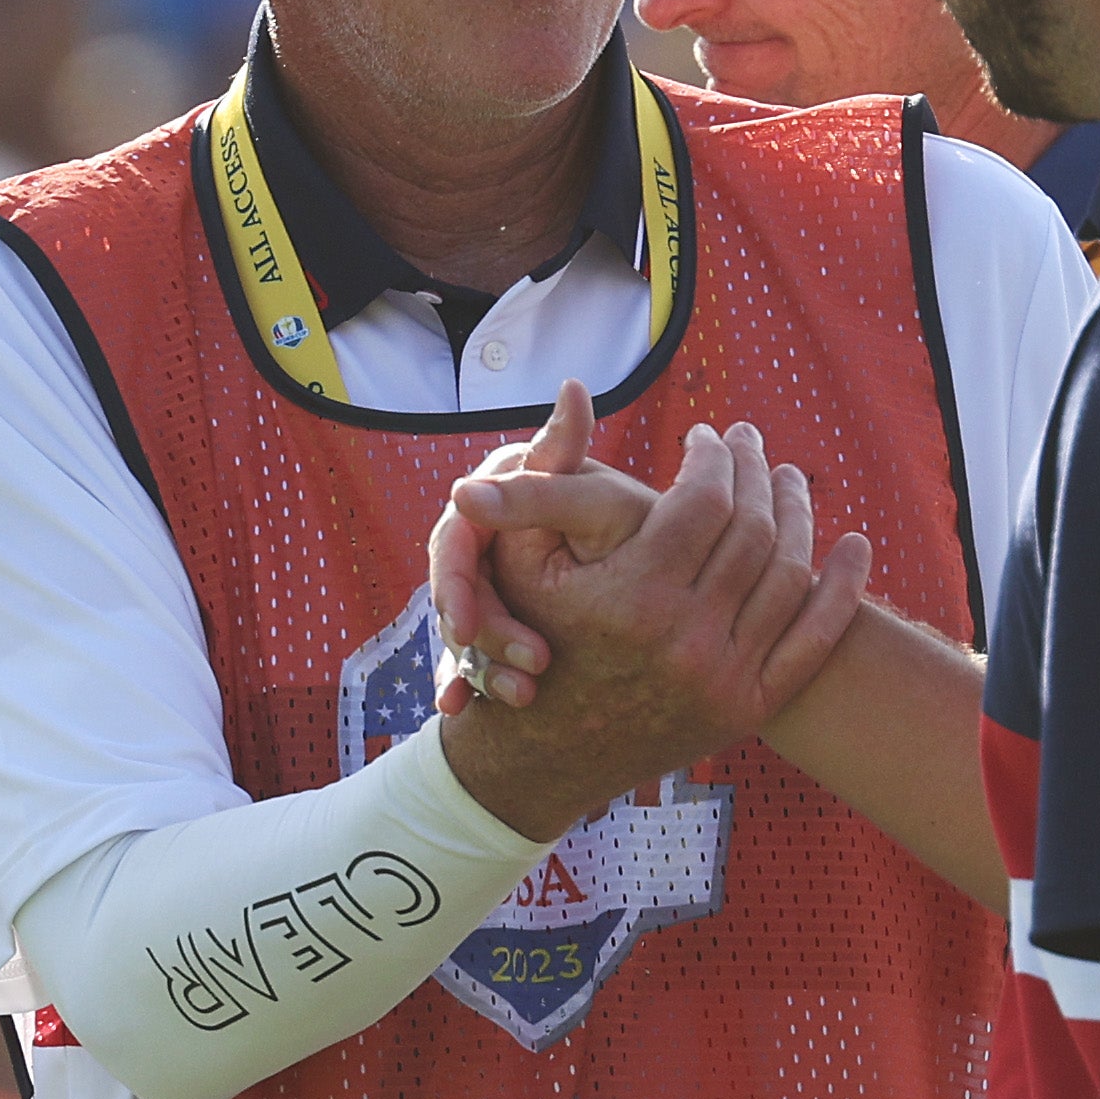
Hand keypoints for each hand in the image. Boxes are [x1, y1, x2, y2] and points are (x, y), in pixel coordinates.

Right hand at [431, 386, 609, 715]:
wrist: (647, 577)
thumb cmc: (620, 522)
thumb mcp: (591, 493)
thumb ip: (570, 453)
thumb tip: (574, 388)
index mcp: (487, 508)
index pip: (453, 546)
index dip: (457, 585)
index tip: (463, 625)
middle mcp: (479, 549)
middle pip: (452, 598)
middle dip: (477, 639)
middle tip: (513, 672)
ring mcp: (486, 591)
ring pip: (461, 634)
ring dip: (476, 668)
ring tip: (516, 696)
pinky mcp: (497, 629)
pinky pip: (472, 661)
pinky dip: (467, 685)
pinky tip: (466, 711)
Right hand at [433, 408, 871, 840]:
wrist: (549, 754)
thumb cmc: (533, 640)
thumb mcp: (522, 561)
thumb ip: (551, 477)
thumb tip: (569, 387)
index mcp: (633, 598)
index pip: (704, 499)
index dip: (713, 457)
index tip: (706, 437)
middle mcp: (685, 641)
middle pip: (753, 529)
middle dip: (757, 472)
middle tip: (752, 443)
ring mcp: (724, 678)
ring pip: (788, 574)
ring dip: (799, 515)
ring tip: (789, 480)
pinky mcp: (749, 707)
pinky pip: (814, 640)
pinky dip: (842, 589)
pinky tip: (851, 546)